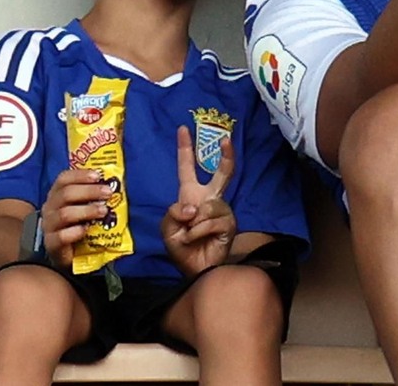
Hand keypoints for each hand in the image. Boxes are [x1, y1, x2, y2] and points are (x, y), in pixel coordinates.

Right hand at [39, 168, 113, 267]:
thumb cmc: (75, 226)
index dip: (80, 175)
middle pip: (66, 194)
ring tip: (103, 211)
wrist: (65, 254)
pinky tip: (87, 230)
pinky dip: (76, 231)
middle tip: (108, 193)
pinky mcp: (51, 245)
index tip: (98, 176)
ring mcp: (49, 227)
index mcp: (56, 195)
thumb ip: (91, 197)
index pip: (63, 179)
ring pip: (65, 214)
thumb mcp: (82, 207)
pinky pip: (62, 236)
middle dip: (89, 191)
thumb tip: (111, 185)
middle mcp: (50, 208)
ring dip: (87, 211)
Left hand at [160, 125, 237, 277]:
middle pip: (223, 173)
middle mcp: (209, 199)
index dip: (185, 148)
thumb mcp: (167, 227)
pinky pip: (211, 220)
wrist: (194, 269)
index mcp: (191, 195)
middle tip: (226, 139)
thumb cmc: (181, 247)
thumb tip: (194, 207)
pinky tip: (198, 240)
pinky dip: (199, 231)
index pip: (187, 168)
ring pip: (207, 206)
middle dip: (226, 156)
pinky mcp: (229, 223)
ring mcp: (221, 210)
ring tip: (189, 235)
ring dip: (193, 223)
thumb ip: (174, 212)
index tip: (182, 128)